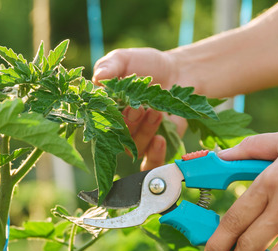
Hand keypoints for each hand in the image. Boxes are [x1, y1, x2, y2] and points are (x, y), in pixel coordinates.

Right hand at [94, 48, 183, 170]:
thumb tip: (98, 77)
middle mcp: (118, 130)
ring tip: (156, 112)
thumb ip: (110, 66)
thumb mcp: (125, 59)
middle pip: (115, 139)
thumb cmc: (147, 65)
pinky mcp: (157, 149)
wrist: (180, 72)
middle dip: (127, 124)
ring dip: (144, 132)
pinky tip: (160, 141)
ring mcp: (137, 141)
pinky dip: (154, 156)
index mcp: (104, 111)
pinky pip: (151, 163)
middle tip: (139, 107)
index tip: (116, 105)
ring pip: (134, 149)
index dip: (103, 119)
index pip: (96, 123)